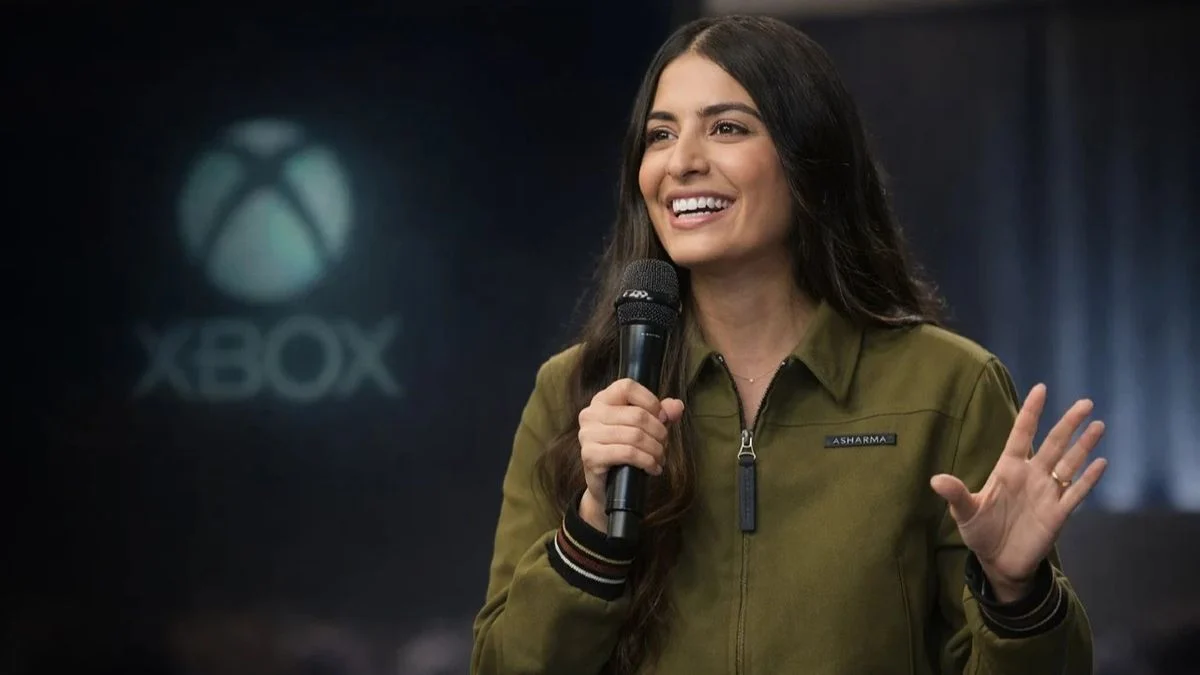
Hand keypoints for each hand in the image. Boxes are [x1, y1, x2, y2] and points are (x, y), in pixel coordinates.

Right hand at [577, 378, 685, 532]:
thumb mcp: (646, 427)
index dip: (650, 401)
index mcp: (602, 400)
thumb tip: (677, 406)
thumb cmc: (625, 450)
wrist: (607, 485)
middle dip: (659, 433)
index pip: (628, 387)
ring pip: (635, 436)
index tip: (662, 418)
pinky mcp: (590, 456)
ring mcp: (587, 434)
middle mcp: (590, 413)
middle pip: (637, 415)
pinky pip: (628, 453)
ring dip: (655, 450)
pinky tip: (652, 468)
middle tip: (664, 445)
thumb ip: (661, 413)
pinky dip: (647, 461)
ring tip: (660, 458)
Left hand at [930, 384, 1107, 601]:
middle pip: (1053, 443)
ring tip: (1098, 424)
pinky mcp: (1058, 514)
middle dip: (1068, 423)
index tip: (1042, 388)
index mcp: (1008, 468)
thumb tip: (935, 480)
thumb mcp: (965, 512)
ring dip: (1084, 445)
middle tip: (1085, 402)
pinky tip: (1101, 462)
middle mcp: (1031, 475)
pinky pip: (1076, 493)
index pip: (1022, 434)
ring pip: (1069, 464)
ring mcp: (1047, 493)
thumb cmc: (981, 531)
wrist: (999, 562)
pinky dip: (1088, 479)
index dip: (1031, 412)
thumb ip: (955, 494)